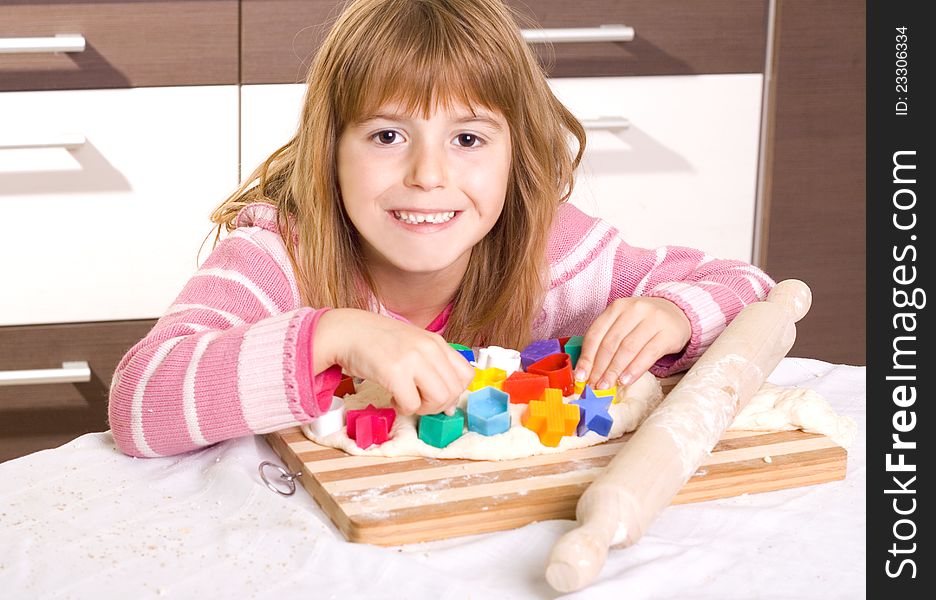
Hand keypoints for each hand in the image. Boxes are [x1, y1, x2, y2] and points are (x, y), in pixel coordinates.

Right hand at [315, 308, 474, 415]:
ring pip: (440, 399)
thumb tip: (450, 406)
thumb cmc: (378, 342)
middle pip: (454, 391)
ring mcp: (412, 358)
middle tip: (419, 401)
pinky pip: (412, 404)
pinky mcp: (394, 371)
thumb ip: (433, 369)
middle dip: (438, 405)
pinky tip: (393, 399)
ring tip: (407, 400)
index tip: (436, 396)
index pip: (467, 375)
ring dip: (423, 408)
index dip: (455, 392)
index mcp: (437, 342)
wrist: (347, 331)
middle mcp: (429, 348)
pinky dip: (403, 409)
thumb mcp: (414, 346)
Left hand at [573, 297, 690, 389]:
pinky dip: (635, 369)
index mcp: (616, 307)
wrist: (676, 314)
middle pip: (611, 343)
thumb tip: (588, 370)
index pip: (596, 334)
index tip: (580, 376)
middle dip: (599, 368)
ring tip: (607, 385)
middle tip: (593, 385)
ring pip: (628, 348)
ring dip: (614, 370)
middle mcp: (633, 310)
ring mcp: (652, 320)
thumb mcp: (623, 324)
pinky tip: (626, 380)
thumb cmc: (643, 323)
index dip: (586, 357)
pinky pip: (648, 354)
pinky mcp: (668, 333)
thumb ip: (607, 340)